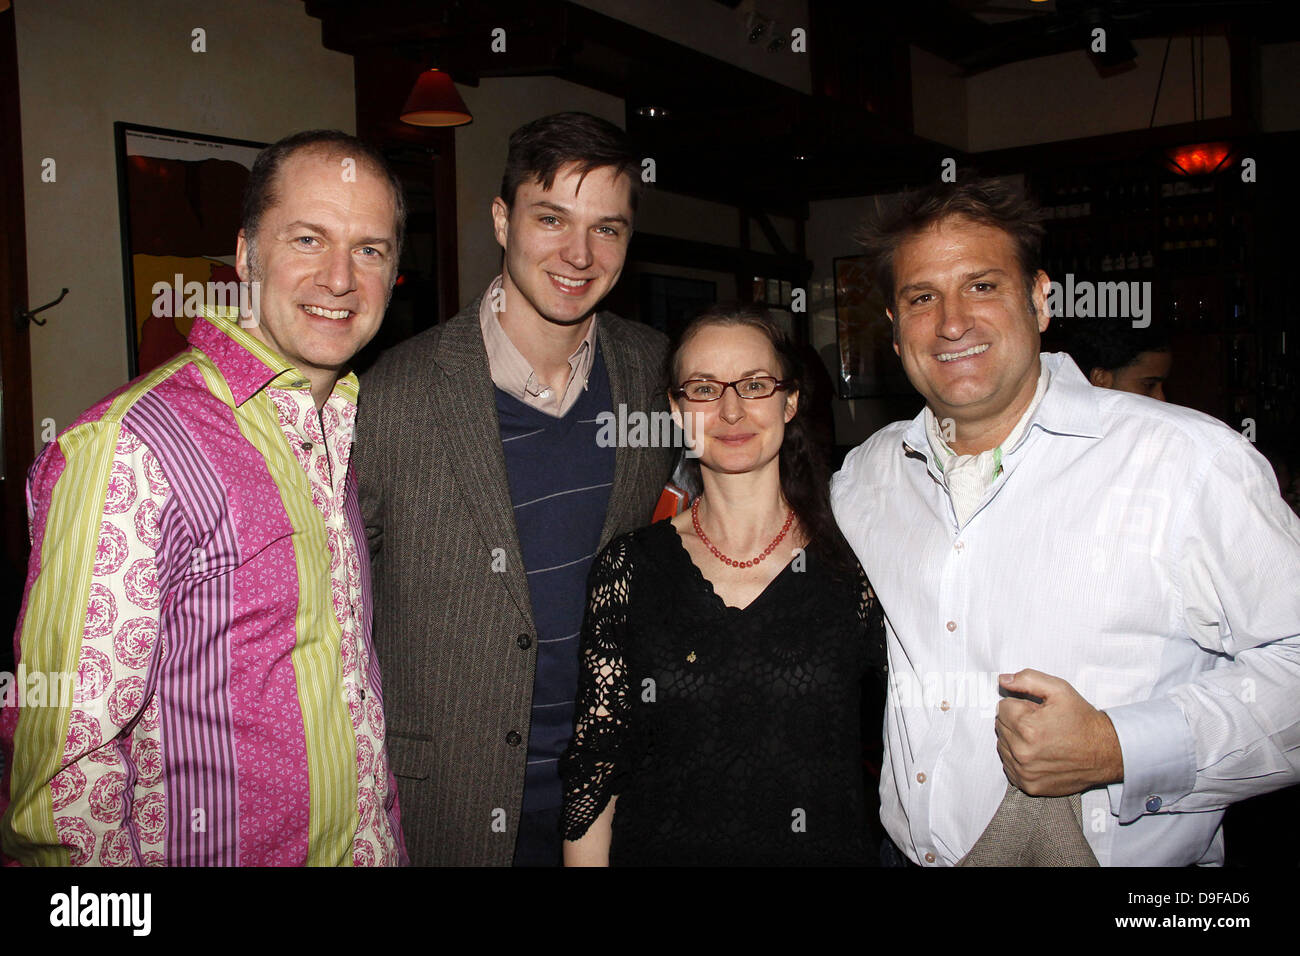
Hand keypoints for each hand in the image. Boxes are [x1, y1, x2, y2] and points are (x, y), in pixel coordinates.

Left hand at [995, 669, 1123, 795]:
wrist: (1105, 752)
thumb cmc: (1083, 721)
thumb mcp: (1059, 690)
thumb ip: (1027, 679)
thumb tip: (1002, 680)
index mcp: (1027, 727)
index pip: (1002, 708)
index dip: (1021, 706)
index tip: (1037, 711)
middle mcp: (1022, 752)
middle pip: (1001, 727)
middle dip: (1016, 722)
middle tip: (1041, 724)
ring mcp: (1024, 771)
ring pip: (1002, 746)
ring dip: (1016, 740)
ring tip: (1041, 739)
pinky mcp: (1028, 785)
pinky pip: (1009, 766)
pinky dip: (1019, 759)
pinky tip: (1038, 754)